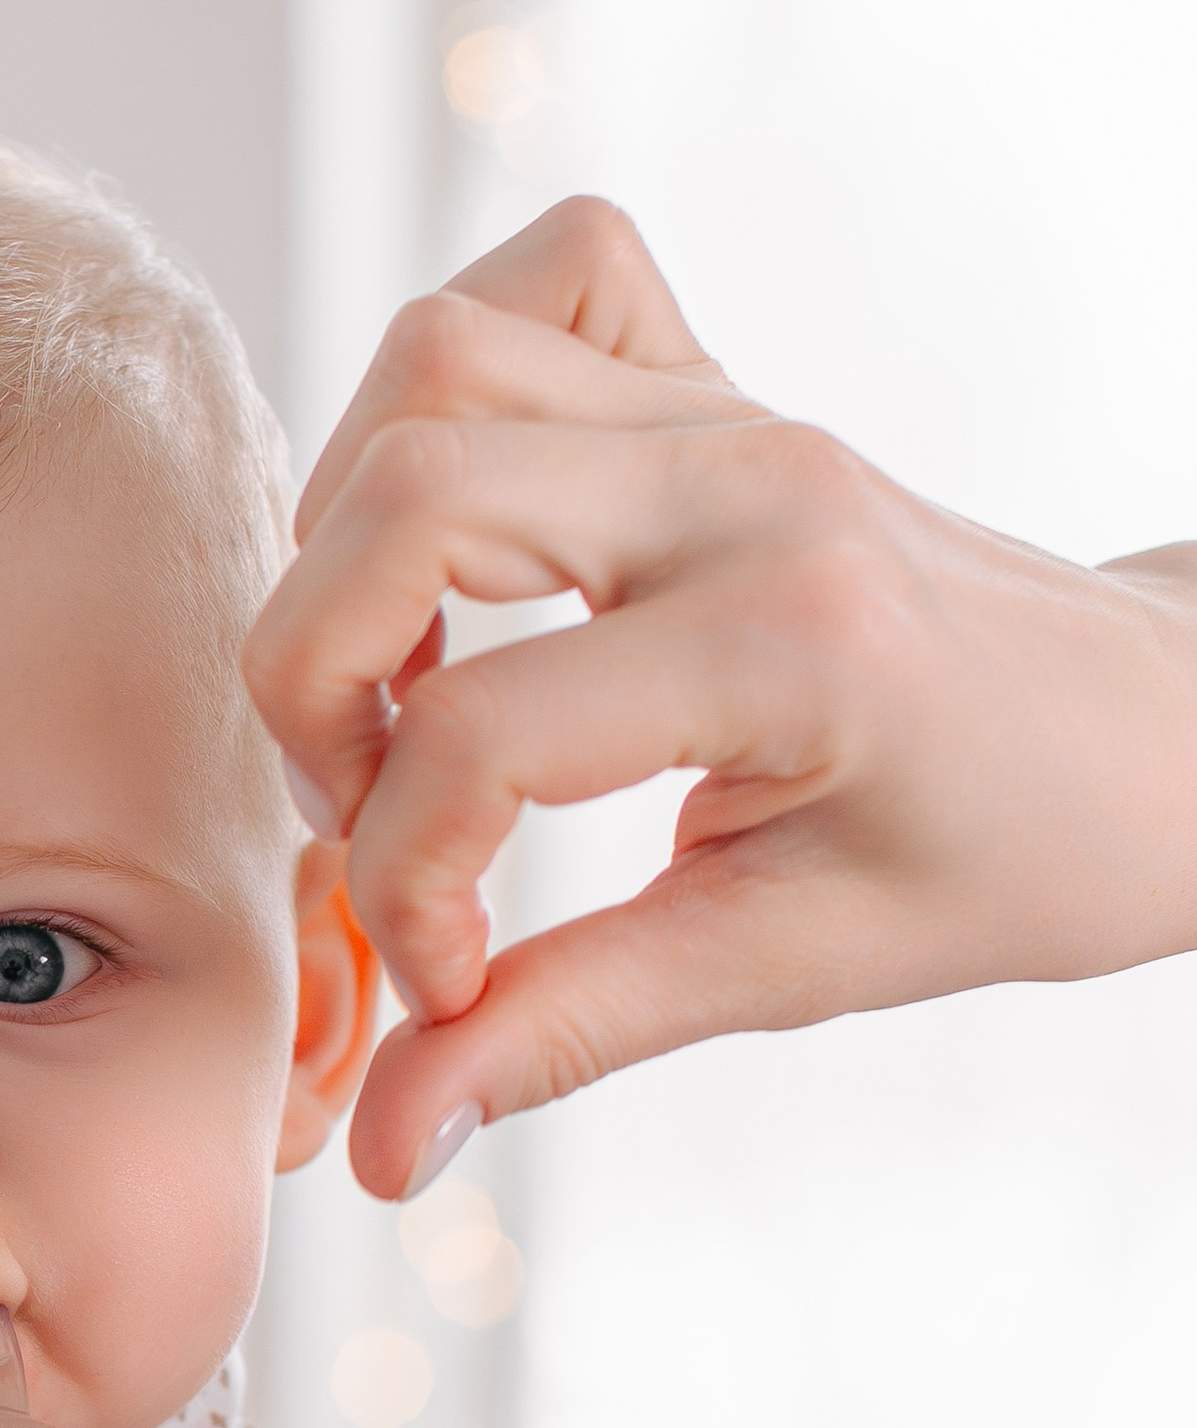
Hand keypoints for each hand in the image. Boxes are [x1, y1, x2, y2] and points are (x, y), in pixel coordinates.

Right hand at [243, 193, 1196, 1195]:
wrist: (1153, 736)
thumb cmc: (1008, 855)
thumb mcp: (793, 968)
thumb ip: (566, 1032)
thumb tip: (384, 1147)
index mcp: (788, 640)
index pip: (475, 733)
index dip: (400, 881)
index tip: (446, 978)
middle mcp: (746, 484)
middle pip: (407, 492)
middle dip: (314, 680)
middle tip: (365, 810)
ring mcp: (731, 411)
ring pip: (437, 361)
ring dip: (348, 536)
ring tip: (394, 688)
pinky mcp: (718, 379)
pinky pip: (547, 280)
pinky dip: (452, 384)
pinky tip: (468, 537)